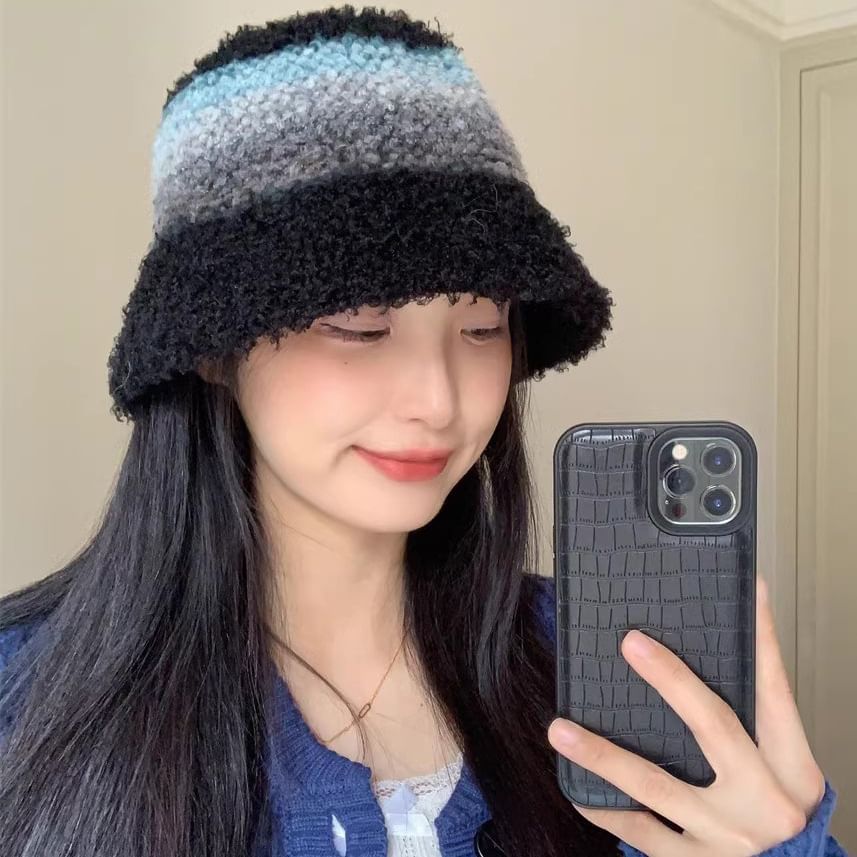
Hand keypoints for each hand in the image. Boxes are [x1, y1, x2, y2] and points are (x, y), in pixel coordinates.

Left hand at [547, 577, 825, 855]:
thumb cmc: (780, 818)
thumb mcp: (785, 769)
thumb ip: (756, 719)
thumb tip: (733, 639)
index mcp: (792, 768)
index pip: (776, 692)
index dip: (761, 639)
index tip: (746, 588)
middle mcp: (762, 801)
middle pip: (715, 726)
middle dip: (672, 680)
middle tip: (631, 642)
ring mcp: (726, 838)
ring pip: (657, 785)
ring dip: (604, 754)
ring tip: (560, 729)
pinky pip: (639, 833)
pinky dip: (605, 809)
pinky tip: (575, 787)